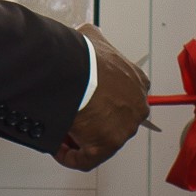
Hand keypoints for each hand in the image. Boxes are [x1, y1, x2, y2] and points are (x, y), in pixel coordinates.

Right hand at [55, 23, 150, 170]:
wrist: (77, 72)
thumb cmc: (85, 57)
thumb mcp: (93, 38)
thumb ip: (95, 41)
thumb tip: (85, 36)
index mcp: (138, 82)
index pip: (123, 97)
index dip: (102, 101)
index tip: (85, 101)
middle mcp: (137, 107)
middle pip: (113, 122)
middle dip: (92, 122)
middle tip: (71, 118)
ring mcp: (125, 128)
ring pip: (101, 141)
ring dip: (80, 139)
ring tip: (60, 132)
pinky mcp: (108, 145)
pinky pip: (86, 160)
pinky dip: (70, 156)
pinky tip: (57, 147)